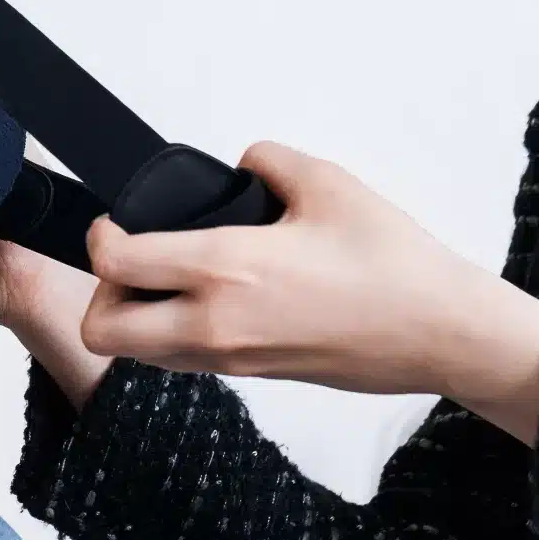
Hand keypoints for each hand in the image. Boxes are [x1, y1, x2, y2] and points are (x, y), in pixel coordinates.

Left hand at [77, 143, 538, 439]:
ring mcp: (231, 359)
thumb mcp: (328, 184)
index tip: (112, 222)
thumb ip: (269, 162)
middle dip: (100, 295)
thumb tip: (243, 163)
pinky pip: (183, 362)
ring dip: (135, 320)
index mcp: (225, 269)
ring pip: (140, 354)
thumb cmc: (393, 265)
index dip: (99, 237)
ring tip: (167, 280)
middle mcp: (215, 323)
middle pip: (103, 330)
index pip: (117, 264)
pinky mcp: (253, 377)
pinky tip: (209, 301)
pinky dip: (174, 336)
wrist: (439, 332)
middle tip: (128, 261)